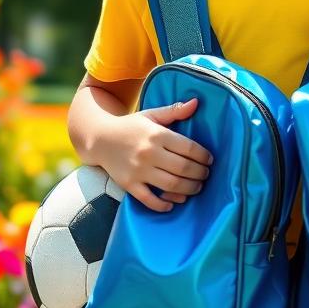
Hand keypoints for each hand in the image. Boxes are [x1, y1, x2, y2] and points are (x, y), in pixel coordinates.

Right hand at [93, 97, 212, 212]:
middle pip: (183, 168)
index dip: (203, 156)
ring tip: (196, 187)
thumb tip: (196, 102)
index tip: (209, 159)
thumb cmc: (130, 126)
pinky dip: (163, 205)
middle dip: (200, 174)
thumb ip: (174, 110)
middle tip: (206, 175)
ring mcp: (138, 170)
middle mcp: (148, 153)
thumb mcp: (151, 115)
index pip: (189, 148)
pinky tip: (173, 203)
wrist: (99, 139)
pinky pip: (149, 200)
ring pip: (171, 185)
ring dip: (189, 189)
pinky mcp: (128, 184)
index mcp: (156, 134)